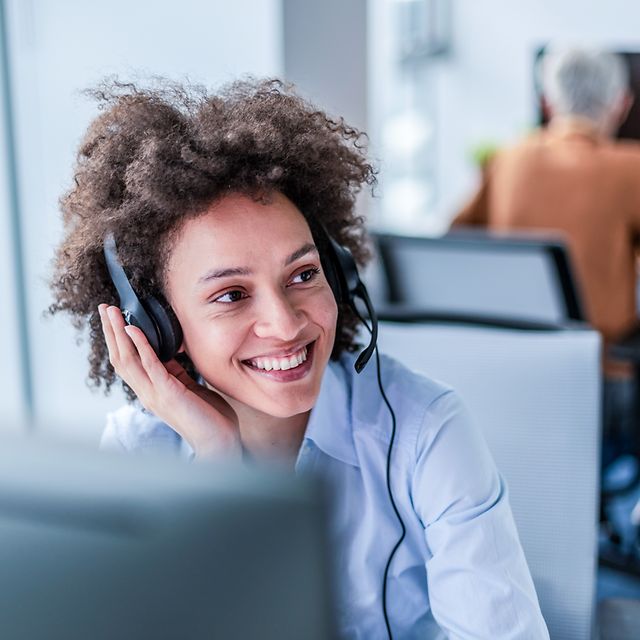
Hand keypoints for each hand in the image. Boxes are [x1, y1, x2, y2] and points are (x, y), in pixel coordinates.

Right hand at [98, 304, 240, 459]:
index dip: (118, 339)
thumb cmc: (207, 417)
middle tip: (104, 307)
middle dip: (111, 331)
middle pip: (120, 357)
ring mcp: (155, 394)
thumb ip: (176, 372)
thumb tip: (171, 352)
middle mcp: (147, 392)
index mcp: (151, 390)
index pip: (127, 361)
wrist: (219, 443)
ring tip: (112, 312)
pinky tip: (134, 329)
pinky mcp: (168, 393)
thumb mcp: (188, 387)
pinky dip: (140, 346)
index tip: (114, 317)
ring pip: (127, 359)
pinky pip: (150, 366)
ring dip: (118, 333)